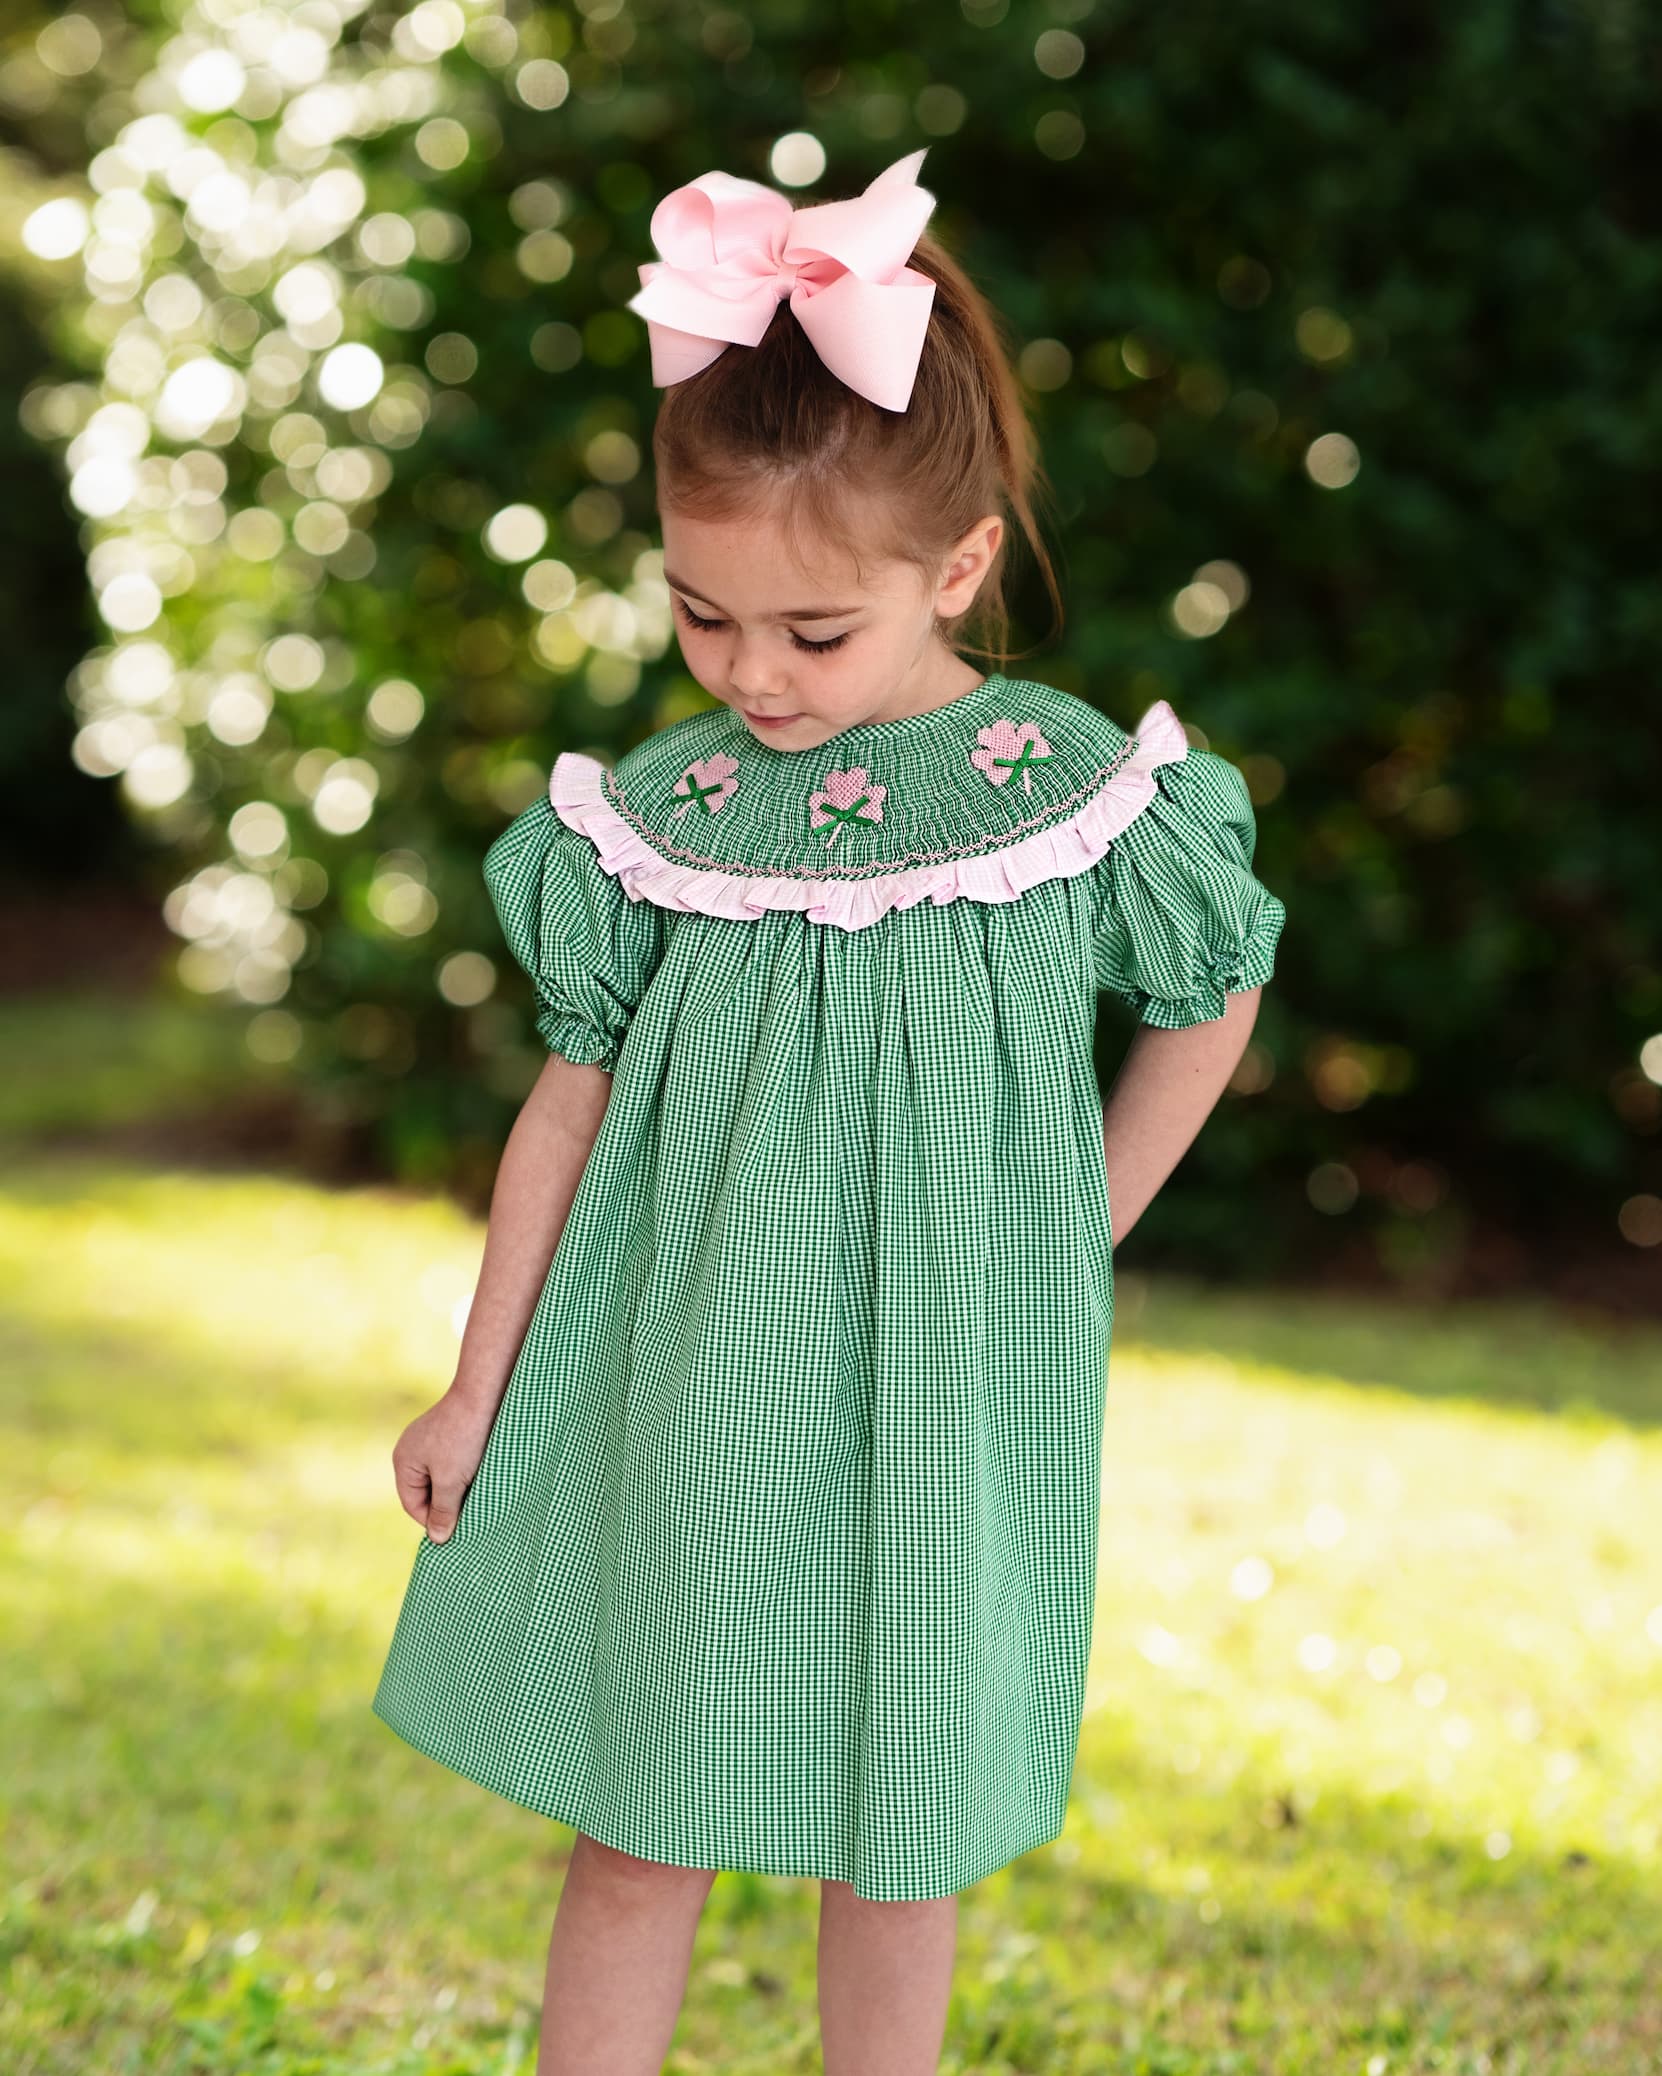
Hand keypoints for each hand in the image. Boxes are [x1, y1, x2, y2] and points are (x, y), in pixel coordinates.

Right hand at [391, 1384, 500, 1542]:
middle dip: (448, 1504)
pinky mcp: (451, 1433)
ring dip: (460, 1488)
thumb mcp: (452, 1481)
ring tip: (479, 1490)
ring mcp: (430, 1439)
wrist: (486, 1393)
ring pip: (443, 1478)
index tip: (459, 1528)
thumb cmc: (466, 1438)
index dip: (434, 1521)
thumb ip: (442, 1511)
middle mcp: (412, 1450)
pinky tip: (482, 1472)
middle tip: (472, 1511)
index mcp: (404, 1461)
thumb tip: (437, 1539)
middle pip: (427, 1492)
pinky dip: (466, 1472)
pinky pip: (454, 1463)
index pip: (413, 1505)